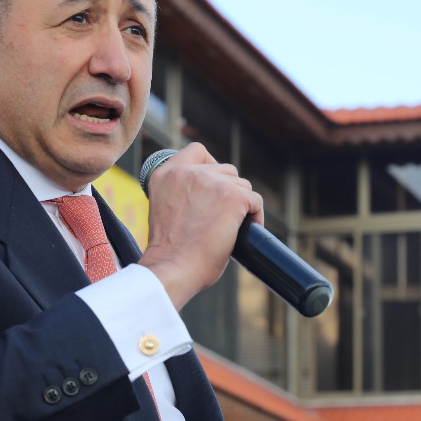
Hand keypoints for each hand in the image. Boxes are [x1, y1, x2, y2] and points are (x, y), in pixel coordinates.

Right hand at [137, 144, 262, 309]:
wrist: (172, 269)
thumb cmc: (168, 252)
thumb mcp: (164, 210)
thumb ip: (181, 194)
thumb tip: (208, 197)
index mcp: (165, 174)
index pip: (196, 151)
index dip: (210, 166)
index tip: (213, 185)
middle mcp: (187, 172)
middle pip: (224, 169)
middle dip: (228, 190)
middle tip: (224, 216)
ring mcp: (212, 182)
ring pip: (242, 185)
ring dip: (241, 204)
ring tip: (233, 227)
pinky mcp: (233, 196)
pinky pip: (255, 201)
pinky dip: (255, 216)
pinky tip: (247, 231)